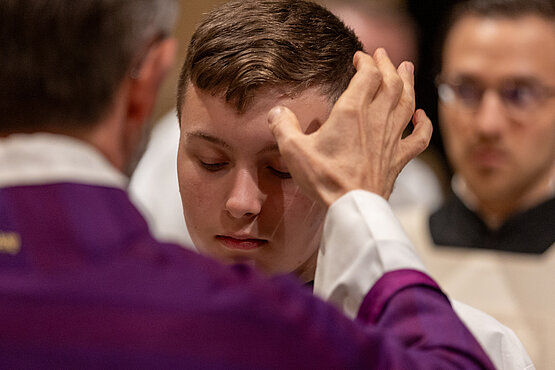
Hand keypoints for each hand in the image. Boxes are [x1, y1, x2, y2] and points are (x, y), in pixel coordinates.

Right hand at [267, 49, 432, 206]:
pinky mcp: (398, 159)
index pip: (368, 75)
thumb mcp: (294, 151)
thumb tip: (277, 112)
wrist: (351, 207)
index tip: (359, 57)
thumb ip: (283, 127)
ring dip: (408, 83)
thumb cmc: (324, 179)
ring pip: (407, 103)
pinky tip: (422, 116)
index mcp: (352, 113)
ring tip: (407, 69)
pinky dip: (423, 125)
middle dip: (388, 65)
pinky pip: (418, 138)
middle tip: (384, 55)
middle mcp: (376, 120)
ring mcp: (391, 139)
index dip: (366, 62)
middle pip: (391, 83)